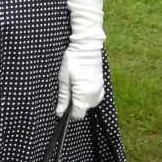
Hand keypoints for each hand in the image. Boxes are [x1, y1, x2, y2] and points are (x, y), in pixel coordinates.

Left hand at [56, 0, 106, 119]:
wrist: (87, 47)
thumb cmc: (73, 61)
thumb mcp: (63, 79)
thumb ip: (63, 97)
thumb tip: (59, 113)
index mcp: (84, 94)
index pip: (77, 115)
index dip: (69, 113)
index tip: (63, 106)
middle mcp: (94, 95)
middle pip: (83, 110)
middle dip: (75, 105)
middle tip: (68, 90)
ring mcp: (100, 91)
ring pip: (89, 105)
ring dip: (81, 100)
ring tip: (75, 85)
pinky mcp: (102, 86)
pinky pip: (94, 98)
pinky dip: (87, 95)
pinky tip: (82, 84)